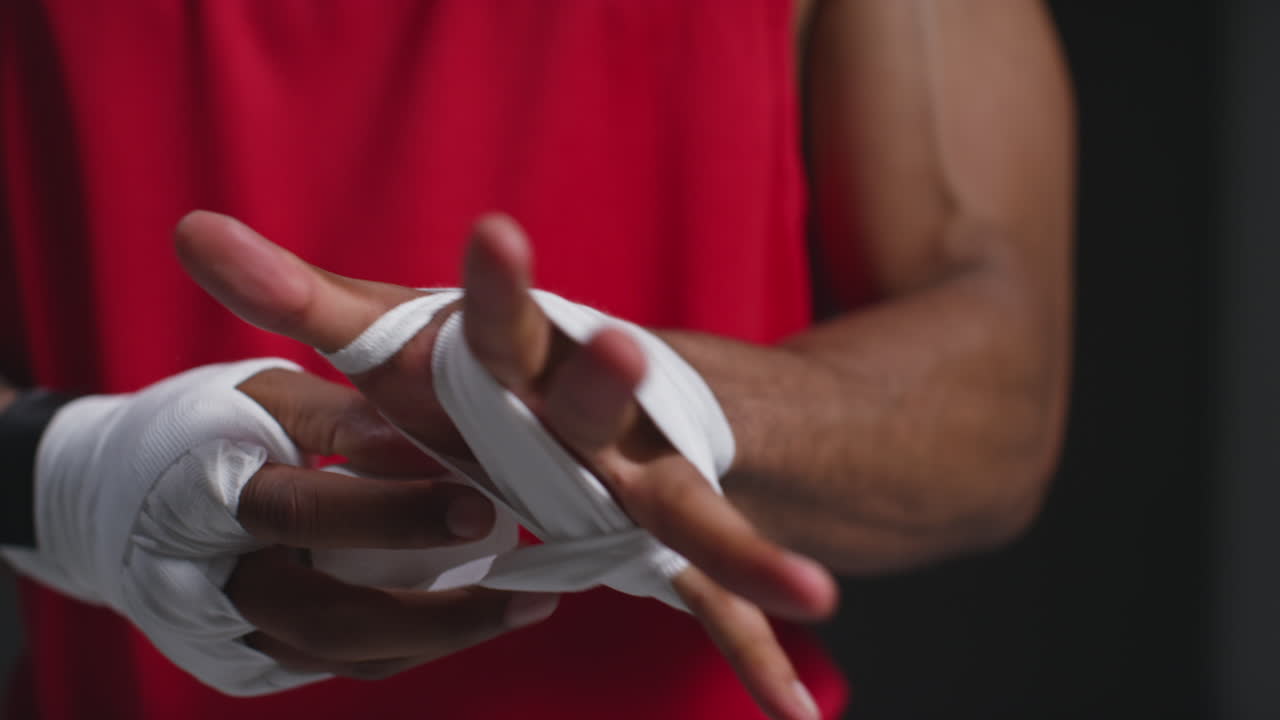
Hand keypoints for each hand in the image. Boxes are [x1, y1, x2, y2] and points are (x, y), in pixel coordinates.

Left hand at [176, 210, 834, 718]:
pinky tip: (798, 719)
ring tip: (814, 592)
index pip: (496, 314)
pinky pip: (718, 604)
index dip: (491, 280)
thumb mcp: (397, 337)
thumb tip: (186, 232)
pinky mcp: (675, 539)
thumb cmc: (482, 368)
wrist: (604, 380)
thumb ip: (302, 295)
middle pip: (601, 403)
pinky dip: (756, 653)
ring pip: (694, 515)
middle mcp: (594, 414)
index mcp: (519, 361)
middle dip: (606, 381)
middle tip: (623, 348)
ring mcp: (647, 482)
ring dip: (744, 550)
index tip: (489, 232)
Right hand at [229, 368, 557, 680]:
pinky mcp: (252, 664)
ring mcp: (231, 637)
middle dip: (438, 615)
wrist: (123, 500)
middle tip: (527, 596)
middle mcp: (212, 586)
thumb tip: (430, 442)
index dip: (392, 513)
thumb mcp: (266, 398)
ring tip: (523, 606)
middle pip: (330, 619)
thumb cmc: (209, 428)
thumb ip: (343, 419)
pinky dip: (413, 641)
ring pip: (348, 656)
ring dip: (442, 637)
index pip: (303, 511)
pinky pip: (346, 662)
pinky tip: (473, 615)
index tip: (479, 506)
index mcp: (203, 499)